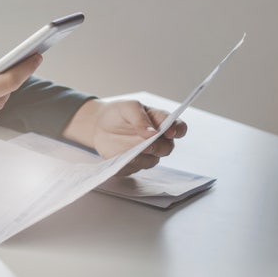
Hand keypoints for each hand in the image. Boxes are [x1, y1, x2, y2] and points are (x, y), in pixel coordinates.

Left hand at [62, 99, 186, 175]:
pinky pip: (133, 168)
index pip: (178, 128)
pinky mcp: (132, 164)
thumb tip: (153, 132)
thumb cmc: (118, 113)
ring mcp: (145, 154)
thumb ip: (141, 118)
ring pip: (151, 161)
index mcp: (161, 122)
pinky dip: (128, 165)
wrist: (99, 124)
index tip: (170, 132)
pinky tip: (121, 160)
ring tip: (132, 154)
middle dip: (158, 147)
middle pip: (167, 148)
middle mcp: (157, 140)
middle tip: (148, 145)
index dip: (177, 130)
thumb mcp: (128, 107)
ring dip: (143, 158)